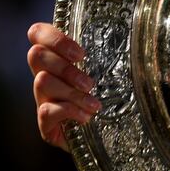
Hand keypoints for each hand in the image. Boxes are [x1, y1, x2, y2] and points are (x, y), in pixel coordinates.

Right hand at [27, 22, 100, 151]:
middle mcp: (45, 75)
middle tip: (90, 83)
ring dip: (72, 92)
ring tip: (94, 104)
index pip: (37, 33)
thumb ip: (111, 53)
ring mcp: (42, 99)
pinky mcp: (45, 123)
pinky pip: (46, 110)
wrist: (106, 137)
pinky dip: (69, 111)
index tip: (81, 54)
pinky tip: (86, 117)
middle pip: (36, 55)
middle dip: (66, 67)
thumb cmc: (112, 97)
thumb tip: (134, 36)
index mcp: (59, 58)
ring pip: (42, 82)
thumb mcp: (111, 72)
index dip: (54, 38)